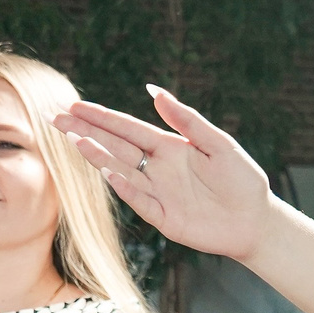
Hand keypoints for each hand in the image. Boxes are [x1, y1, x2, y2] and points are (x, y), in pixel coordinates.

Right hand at [54, 85, 273, 261]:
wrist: (257, 221)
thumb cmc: (242, 180)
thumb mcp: (218, 143)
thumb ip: (187, 120)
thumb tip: (153, 91)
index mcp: (169, 148)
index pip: (128, 129)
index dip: (102, 118)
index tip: (75, 106)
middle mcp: (158, 170)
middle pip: (115, 147)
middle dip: (86, 133)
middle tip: (56, 118)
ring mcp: (158, 194)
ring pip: (121, 171)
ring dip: (97, 155)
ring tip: (73, 139)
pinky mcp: (164, 219)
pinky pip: (140, 200)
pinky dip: (124, 186)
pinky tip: (108, 171)